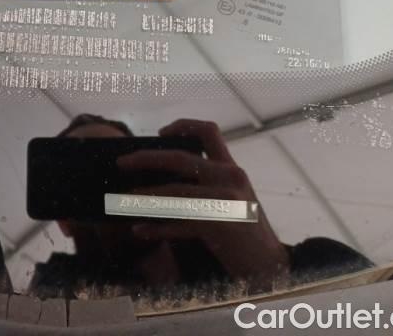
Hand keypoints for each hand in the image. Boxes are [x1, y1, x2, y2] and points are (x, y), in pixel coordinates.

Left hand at [117, 119, 288, 290]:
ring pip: (174, 191)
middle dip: (146, 158)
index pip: (209, 130)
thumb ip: (207, 184)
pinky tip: (139, 231)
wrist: (271, 268)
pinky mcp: (220, 224)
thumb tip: (160, 178)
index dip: (182, 125)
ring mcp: (226, 200)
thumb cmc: (244, 235)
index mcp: (232, 169)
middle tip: (121, 162)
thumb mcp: (231, 200)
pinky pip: (178, 223)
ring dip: (144, 196)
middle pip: (180, 158)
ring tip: (124, 199)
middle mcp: (230, 178)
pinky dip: (156, 227)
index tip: (160, 133)